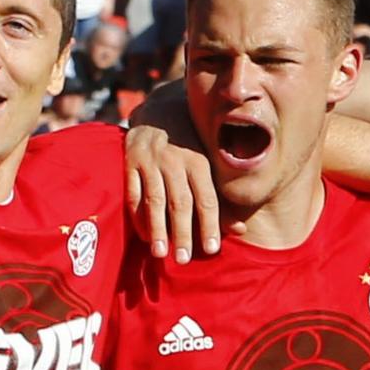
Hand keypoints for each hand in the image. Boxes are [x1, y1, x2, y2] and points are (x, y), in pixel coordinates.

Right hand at [123, 117, 222, 262]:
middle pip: (180, 203)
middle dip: (182, 234)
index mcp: (200, 161)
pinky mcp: (130, 160)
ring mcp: (150, 160)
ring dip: (158, 230)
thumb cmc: (193, 145)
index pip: (207, 199)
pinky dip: (138, 216)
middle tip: (183, 260)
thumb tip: (240, 231)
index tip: (211, 250)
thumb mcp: (210, 164)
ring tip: (161, 254)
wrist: (161, 109)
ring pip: (154, 200)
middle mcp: (175, 160)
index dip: (210, 225)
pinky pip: (133, 193)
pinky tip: (145, 236)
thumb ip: (222, 198)